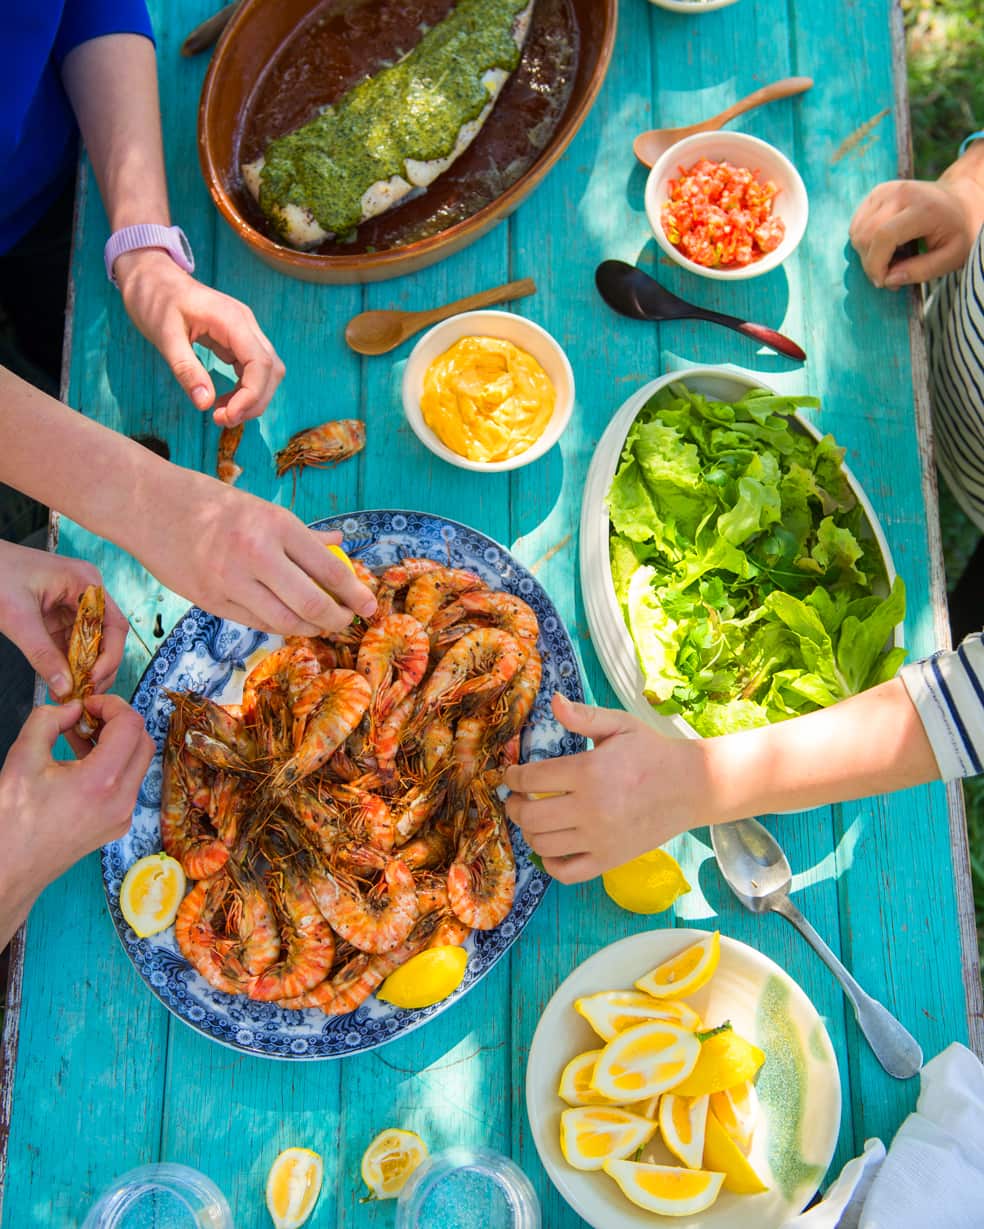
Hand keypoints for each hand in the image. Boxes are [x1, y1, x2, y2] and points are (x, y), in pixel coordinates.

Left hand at [0, 542, 127, 699]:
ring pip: (89, 642)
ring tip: (70, 693)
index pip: (114, 625)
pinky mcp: (57, 613)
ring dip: (82, 668)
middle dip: (97, 667)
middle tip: (84, 694)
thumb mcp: (18, 618)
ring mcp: (71, 602)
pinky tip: (61, 680)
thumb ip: (42, 654)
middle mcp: (85, 591)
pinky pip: (70, 642)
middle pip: (105, 636)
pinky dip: (67, 662)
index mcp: (85, 582)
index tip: (93, 680)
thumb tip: (64, 686)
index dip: (109, 656)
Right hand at [0, 696, 154, 946]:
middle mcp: (122, 800)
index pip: (131, 725)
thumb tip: (72, 707)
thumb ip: (48, 720)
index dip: (112, 704)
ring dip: (117, 742)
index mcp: (102, 782)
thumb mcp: (22, 757)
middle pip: (143, 742)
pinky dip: (114, 765)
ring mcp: (123, 816)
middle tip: (88, 717)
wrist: (10, 868)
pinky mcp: (117, 825)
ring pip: (139, 763)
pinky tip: (82, 762)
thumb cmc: (12, 820)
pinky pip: (129, 784)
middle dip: (119, 721)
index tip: (88, 703)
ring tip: (80, 737)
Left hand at [115, 250, 284, 426]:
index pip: (260, 364)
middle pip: (271, 370)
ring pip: (267, 372)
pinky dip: (243, 391)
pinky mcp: (237, 341)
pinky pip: (252, 370)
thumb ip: (186, 369)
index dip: (251, 396)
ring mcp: (244, 332)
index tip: (226, 416)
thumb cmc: (154, 299)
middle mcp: (246, 325)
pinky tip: (223, 401)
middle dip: (254, 401)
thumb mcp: (164, 335)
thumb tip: (205, 404)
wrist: (151, 276)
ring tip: (222, 413)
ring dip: (251, 398)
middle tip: (223, 420)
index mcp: (232, 320)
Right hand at [126, 468, 377, 635]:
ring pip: (283, 622)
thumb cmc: (211, 503)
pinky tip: (286, 621)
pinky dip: (276, 626)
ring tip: (318, 624)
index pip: (328, 569)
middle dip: (336, 618)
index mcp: (275, 524)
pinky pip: (253, 623)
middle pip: (310, 604)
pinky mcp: (209, 600)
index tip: (369, 605)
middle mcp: (256, 554)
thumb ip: (302, 534)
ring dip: (307, 628)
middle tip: (346, 620)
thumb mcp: (261, 509)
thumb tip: (339, 545)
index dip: (354, 592)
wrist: (148, 505)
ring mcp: (230, 581)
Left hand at [503, 693, 707, 883]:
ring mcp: (599, 838)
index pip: (532, 778)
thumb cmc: (652, 752)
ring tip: (532, 818)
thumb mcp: (620, 725)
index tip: (512, 774)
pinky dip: (550, 863)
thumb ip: (584, 716)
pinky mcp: (609, 860)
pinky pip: (566, 872)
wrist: (692, 786)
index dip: (514, 776)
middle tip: (516, 798)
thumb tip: (554, 702)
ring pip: (542, 843)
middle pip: (530, 814)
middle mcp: (590, 808)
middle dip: (514, 805)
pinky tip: (551, 847)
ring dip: (528, 831)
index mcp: (589, 772)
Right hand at [849, 179, 975, 287]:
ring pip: (857, 231)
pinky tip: (884, 246)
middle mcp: (901, 193)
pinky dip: (864, 242)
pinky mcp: (878, 192)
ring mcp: (886, 190)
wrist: (962, 198)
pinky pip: (857, 224)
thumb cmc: (960, 231)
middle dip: (870, 263)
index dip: (876, 265)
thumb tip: (888, 279)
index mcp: (923, 208)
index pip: (883, 236)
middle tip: (890, 274)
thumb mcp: (952, 257)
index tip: (885, 282)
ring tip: (890, 258)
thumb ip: (921, 271)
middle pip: (865, 235)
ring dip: (867, 253)